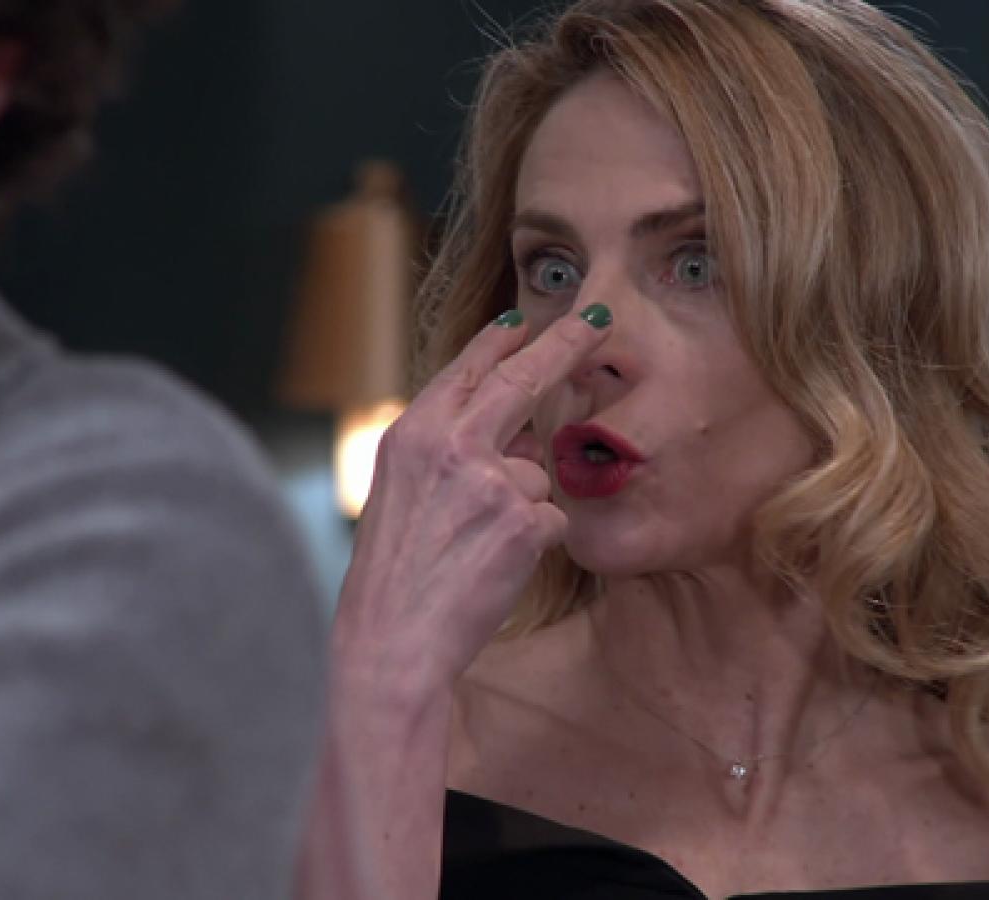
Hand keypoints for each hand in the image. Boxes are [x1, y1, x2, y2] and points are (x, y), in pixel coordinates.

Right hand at [331, 305, 611, 698]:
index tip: (522, 319)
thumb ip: (447, 455)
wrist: (392, 641)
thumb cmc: (394, 577)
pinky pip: (552, 520)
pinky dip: (534, 546)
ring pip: (539, 474)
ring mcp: (491, 481)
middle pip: (523, 379)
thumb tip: (516, 442)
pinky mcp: (524, 521)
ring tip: (475, 551)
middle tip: (597, 321)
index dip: (498, 342)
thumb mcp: (399, 495)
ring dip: (524, 509)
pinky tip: (493, 569)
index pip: (466, 370)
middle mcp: (451, 444)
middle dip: (565, 342)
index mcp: (412, 434)